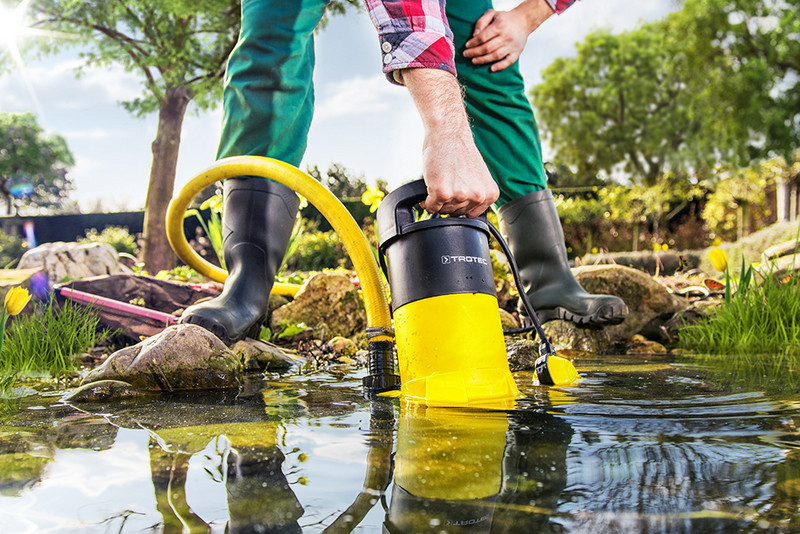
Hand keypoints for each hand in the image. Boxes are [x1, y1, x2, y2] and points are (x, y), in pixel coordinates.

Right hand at [402, 68, 498, 216]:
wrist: (448, 133)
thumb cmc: (460, 151)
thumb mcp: (478, 177)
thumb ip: (474, 194)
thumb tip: (463, 211)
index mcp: (489, 194)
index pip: (471, 214)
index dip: (459, 206)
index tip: (454, 195)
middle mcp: (477, 196)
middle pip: (456, 213)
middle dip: (447, 202)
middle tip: (445, 182)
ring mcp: (460, 196)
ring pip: (442, 210)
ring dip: (437, 200)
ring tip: (440, 180)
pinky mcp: (443, 193)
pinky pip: (431, 206)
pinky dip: (427, 200)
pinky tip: (431, 185)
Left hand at [463, 0, 553, 71]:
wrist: (524, 21)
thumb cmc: (505, 18)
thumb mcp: (493, 14)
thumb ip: (482, 21)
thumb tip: (474, 35)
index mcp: (500, 26)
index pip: (483, 37)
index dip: (473, 43)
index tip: (467, 45)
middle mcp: (506, 36)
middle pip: (487, 48)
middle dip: (474, 52)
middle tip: (466, 54)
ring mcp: (512, 45)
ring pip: (495, 55)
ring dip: (483, 60)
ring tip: (473, 61)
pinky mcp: (517, 52)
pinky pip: (508, 61)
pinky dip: (500, 66)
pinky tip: (492, 69)